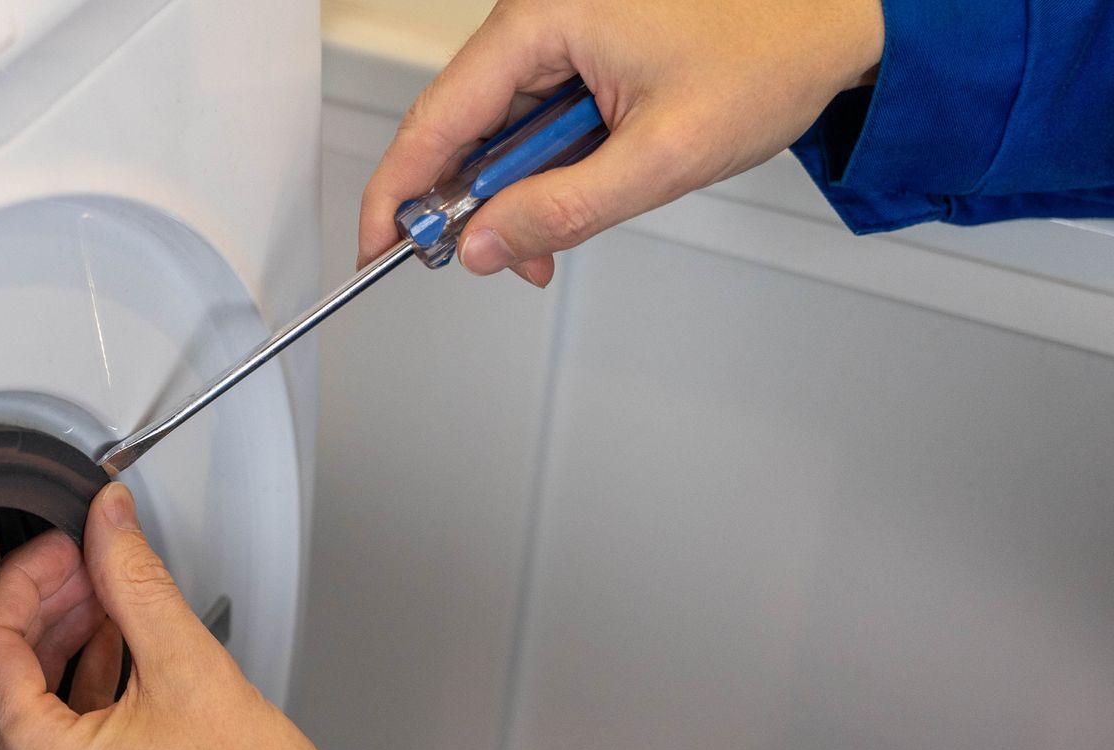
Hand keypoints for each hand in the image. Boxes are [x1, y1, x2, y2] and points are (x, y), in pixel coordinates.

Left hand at [0, 484, 426, 749]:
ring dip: (47, 649)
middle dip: (29, 610)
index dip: (22, 578)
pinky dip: (66, 697)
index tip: (66, 547)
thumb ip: (135, 582)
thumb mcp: (191, 669)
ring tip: (101, 604)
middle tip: (82, 568)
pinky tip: (113, 658)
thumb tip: (108, 527)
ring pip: (9, 716)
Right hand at [359, 0, 883, 284]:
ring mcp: (558, 31)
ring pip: (496, 131)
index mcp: (543, 17)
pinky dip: (541, 172)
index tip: (379, 248)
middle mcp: (539, 15)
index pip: (435, 117)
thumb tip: (485, 246)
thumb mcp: (660, 157)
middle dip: (468, 206)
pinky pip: (532, 119)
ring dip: (512, 196)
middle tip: (490, 260)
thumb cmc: (769, 54)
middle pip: (458, 126)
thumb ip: (562, 210)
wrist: (836, 20)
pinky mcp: (580, 50)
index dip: (398, 192)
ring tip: (550, 238)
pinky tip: (569, 198)